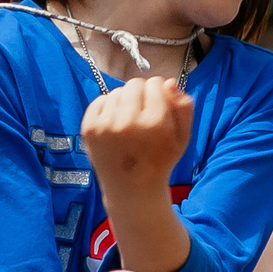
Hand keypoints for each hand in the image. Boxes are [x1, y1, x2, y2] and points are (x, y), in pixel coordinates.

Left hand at [82, 76, 192, 194]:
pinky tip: (115, 126)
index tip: (158, 108)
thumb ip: (183, 106)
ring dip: (125, 102)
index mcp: (155, 124)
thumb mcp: (183, 137)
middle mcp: (128, 123)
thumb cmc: (160, 160)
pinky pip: (100, 100)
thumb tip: (168, 82)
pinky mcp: (89, 129)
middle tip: (143, 116)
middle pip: (134, 84)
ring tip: (129, 124)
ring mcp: (105, 126)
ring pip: (117, 92)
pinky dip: (108, 108)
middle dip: (141, 95)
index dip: (159, 94)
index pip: (155, 84)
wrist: (131, 189)